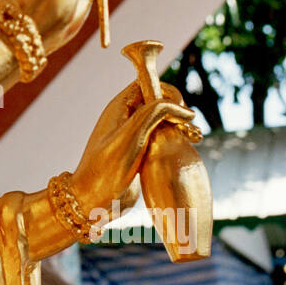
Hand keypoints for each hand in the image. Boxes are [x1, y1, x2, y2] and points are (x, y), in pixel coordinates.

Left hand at [71, 80, 195, 230]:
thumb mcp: (133, 134)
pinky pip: (160, 138)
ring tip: (194, 139)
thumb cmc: (107, 167)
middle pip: (158, 101)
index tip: (180, 112)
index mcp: (120, 107)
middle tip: (190, 131)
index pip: (148, 83)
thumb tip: (185, 111)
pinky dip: (175, 140)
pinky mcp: (139, 153)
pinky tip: (186, 149)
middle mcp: (125, 118)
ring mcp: (132, 135)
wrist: (92, 201)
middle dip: (177, 110)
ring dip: (179, 126)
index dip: (168, 93)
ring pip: (162, 120)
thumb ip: (156, 112)